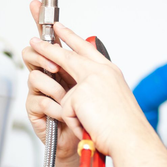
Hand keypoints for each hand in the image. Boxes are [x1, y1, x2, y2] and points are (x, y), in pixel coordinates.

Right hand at [22, 0, 79, 161]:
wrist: (87, 141)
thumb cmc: (91, 113)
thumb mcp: (93, 83)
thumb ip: (87, 63)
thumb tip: (89, 41)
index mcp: (63, 65)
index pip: (50, 39)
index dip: (41, 21)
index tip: (37, 4)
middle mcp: (49, 75)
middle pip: (32, 52)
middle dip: (43, 56)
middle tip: (55, 66)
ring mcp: (40, 91)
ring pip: (35, 76)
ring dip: (55, 88)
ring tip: (67, 100)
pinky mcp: (35, 109)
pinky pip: (39, 100)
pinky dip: (56, 107)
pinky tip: (64, 114)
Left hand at [29, 22, 153, 157]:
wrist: (131, 138)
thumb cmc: (126, 126)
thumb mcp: (115, 100)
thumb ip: (98, 89)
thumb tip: (82, 90)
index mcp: (111, 72)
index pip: (87, 49)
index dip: (72, 38)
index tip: (60, 28)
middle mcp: (101, 71)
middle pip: (68, 56)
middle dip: (49, 48)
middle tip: (35, 41)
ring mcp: (90, 80)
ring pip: (64, 92)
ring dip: (70, 110)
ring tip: (84, 120)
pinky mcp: (79, 94)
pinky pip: (65, 111)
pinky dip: (74, 123)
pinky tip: (88, 127)